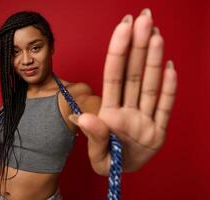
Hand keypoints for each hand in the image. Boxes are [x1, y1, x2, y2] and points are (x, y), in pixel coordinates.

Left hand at [70, 9, 176, 174]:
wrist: (122, 172)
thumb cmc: (107, 161)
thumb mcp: (98, 156)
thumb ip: (94, 136)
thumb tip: (84, 118)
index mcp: (110, 112)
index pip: (114, 77)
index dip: (118, 52)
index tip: (123, 27)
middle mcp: (128, 109)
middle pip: (133, 74)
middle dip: (138, 46)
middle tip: (144, 19)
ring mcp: (145, 117)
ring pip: (149, 85)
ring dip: (153, 60)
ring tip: (156, 35)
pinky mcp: (159, 129)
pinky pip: (165, 107)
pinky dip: (169, 89)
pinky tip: (170, 68)